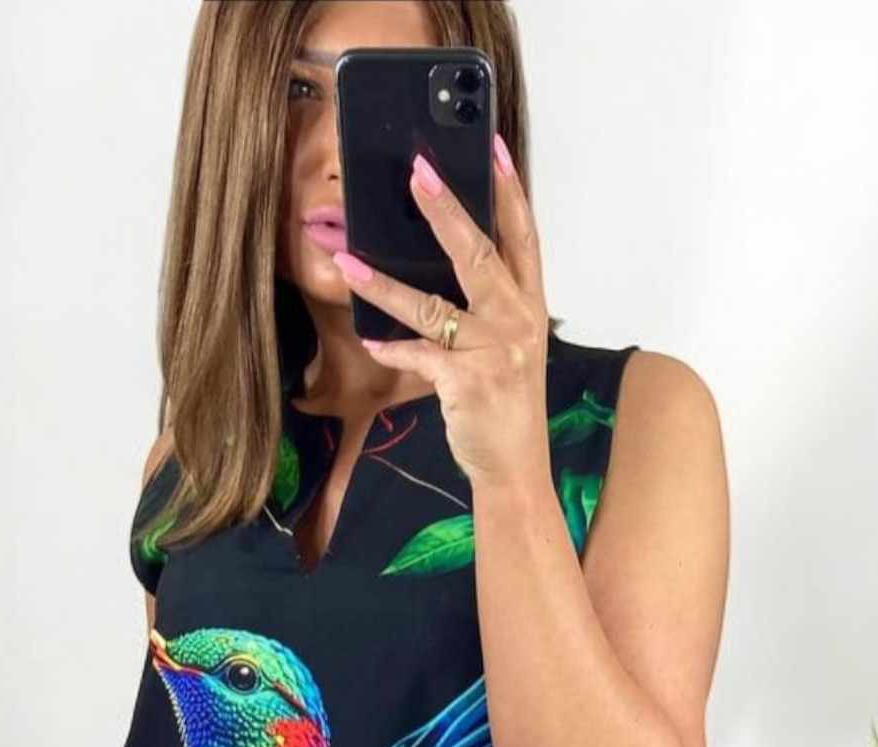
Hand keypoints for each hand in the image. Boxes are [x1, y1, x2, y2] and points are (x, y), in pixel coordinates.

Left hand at [330, 135, 549, 489]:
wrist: (515, 468)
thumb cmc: (505, 404)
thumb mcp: (508, 348)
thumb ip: (485, 309)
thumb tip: (441, 268)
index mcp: (530, 305)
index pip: (523, 236)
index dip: (510, 190)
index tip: (494, 147)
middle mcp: (517, 320)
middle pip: (479, 253)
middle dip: (446, 210)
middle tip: (418, 170)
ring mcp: (493, 351)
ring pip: (432, 305)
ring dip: (384, 282)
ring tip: (347, 258)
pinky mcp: (466, 382)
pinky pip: (418, 355)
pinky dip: (391, 349)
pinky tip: (372, 343)